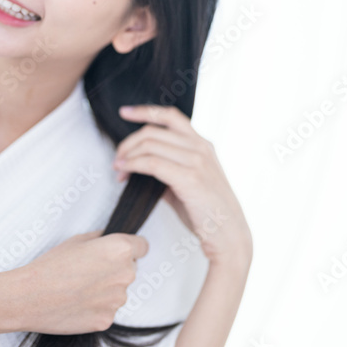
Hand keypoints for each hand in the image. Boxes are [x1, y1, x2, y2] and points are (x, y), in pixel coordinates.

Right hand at [13, 229, 148, 334]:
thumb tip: (109, 239)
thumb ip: (101, 239)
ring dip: (105, 290)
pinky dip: (96, 308)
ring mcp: (118, 300)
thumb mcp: (76, 240)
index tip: (120, 253)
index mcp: (120, 250)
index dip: (131, 248)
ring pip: (118, 291)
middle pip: (130, 269)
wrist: (30, 297)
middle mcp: (126, 274)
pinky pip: (107, 310)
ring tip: (77, 289)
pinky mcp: (107, 319)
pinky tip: (76, 304)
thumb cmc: (50, 265)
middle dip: (114, 269)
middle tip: (88, 272)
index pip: (142, 247)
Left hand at [113, 105, 251, 268]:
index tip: (125, 113)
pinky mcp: (190, 177)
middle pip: (153, 131)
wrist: (229, 235)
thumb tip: (140, 167)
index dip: (145, 111)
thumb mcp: (188, 183)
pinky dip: (133, 165)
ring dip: (128, 155)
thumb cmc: (208, 212)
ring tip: (118, 169)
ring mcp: (197, 161)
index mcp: (202, 144)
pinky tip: (125, 172)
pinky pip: (152, 163)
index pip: (170, 116)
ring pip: (150, 144)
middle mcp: (201, 147)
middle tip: (117, 159)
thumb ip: (168, 170)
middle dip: (128, 143)